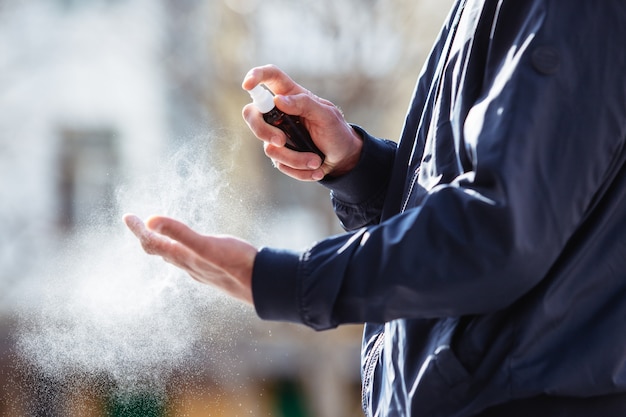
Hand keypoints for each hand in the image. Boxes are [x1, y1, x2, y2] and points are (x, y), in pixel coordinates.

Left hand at [123, 214, 256, 304]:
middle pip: (159, 251)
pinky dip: (178, 250)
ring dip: (161, 244)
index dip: (138, 229)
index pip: (152, 243)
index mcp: (184, 257)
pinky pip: (188, 260)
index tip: (127, 217)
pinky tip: (188, 250)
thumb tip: (150, 221)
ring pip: (173, 257)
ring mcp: (200, 270)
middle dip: (146, 235)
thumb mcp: (206, 245)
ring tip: (156, 234)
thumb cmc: (236, 263)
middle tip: (136, 222)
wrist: (261, 284)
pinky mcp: (212, 270)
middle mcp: (188, 265)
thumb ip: (179, 233)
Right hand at [242, 65, 362, 180]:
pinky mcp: (279, 154)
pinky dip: (300, 170)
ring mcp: (276, 134)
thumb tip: (278, 100)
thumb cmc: (336, 131)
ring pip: (269, 147)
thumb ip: (305, 104)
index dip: (256, 76)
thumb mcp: (327, 115)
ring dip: (296, 159)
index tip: (247, 85)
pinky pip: (280, 164)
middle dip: (262, 130)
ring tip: (316, 161)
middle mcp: (278, 113)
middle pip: (252, 114)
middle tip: (281, 141)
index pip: (270, 77)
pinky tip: (315, 169)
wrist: (341, 158)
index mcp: (291, 95)